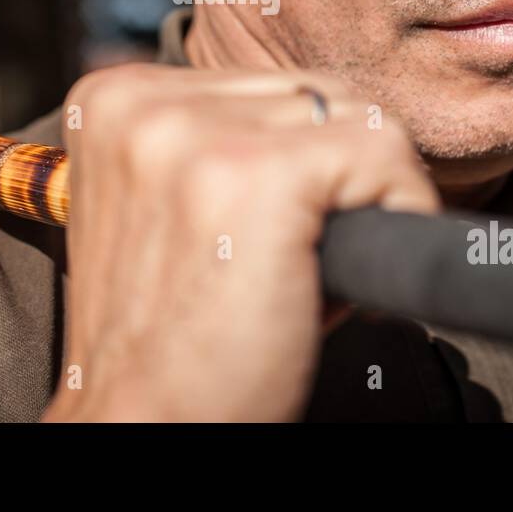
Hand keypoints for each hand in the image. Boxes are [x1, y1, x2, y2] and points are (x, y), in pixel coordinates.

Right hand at [40, 64, 438, 421]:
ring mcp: (196, 135)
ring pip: (356, 118)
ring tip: (302, 268)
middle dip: (332, 176)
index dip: (298, 161)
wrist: (144, 426)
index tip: (274, 231)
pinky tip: (343, 274)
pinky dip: (400, 211)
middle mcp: (143, 101)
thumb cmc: (171, 334)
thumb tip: (330, 110)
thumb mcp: (162, 206)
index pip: (263, 85)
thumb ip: (212, 139)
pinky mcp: (260, 174)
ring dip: (360, 197)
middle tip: (291, 258)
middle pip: (313, 94)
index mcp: (112, 99)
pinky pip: (386, 152)